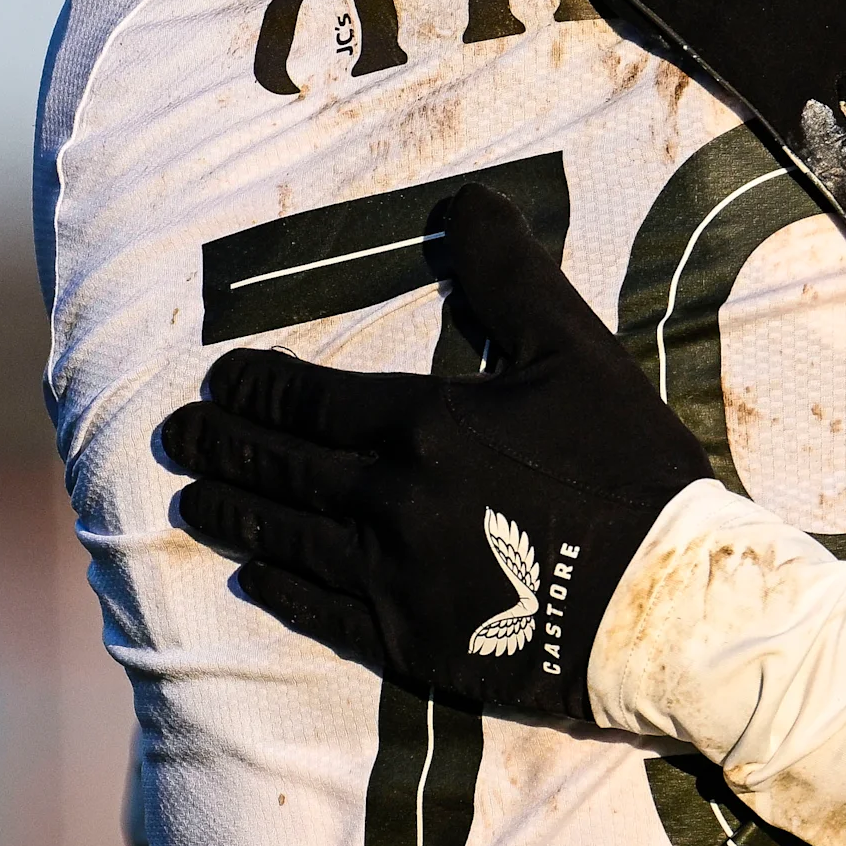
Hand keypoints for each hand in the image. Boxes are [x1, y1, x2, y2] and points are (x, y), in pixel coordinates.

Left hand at [160, 185, 714, 720]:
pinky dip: (280, 590)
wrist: (668, 599)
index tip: (220, 381)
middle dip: (223, 444)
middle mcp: (390, 499)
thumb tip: (467, 203)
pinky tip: (254, 578)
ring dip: (235, 512)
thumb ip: (510, 275)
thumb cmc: (627, 466)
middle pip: (283, 467)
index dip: (256, 388)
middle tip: (177, 434)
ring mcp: (394, 577)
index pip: (310, 399)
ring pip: (287, 539)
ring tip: (195, 496)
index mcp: (424, 424)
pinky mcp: (411, 642)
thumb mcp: (576, 350)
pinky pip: (322, 612)